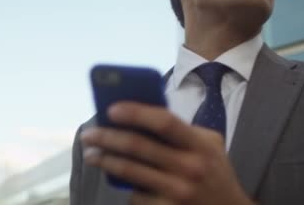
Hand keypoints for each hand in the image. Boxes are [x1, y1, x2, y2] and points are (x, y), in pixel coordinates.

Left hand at [81, 101, 255, 204]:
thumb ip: (183, 130)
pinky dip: (122, 185)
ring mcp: (178, 193)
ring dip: (104, 160)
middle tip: (89, 133)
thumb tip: (139, 114)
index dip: (136, 113)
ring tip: (91, 153)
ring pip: (130, 171)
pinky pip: (135, 195)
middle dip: (107, 137)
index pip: (165, 122)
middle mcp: (190, 169)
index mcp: (200, 145)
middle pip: (139, 146)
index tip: (111, 108)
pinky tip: (115, 177)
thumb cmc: (215, 172)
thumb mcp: (210, 145)